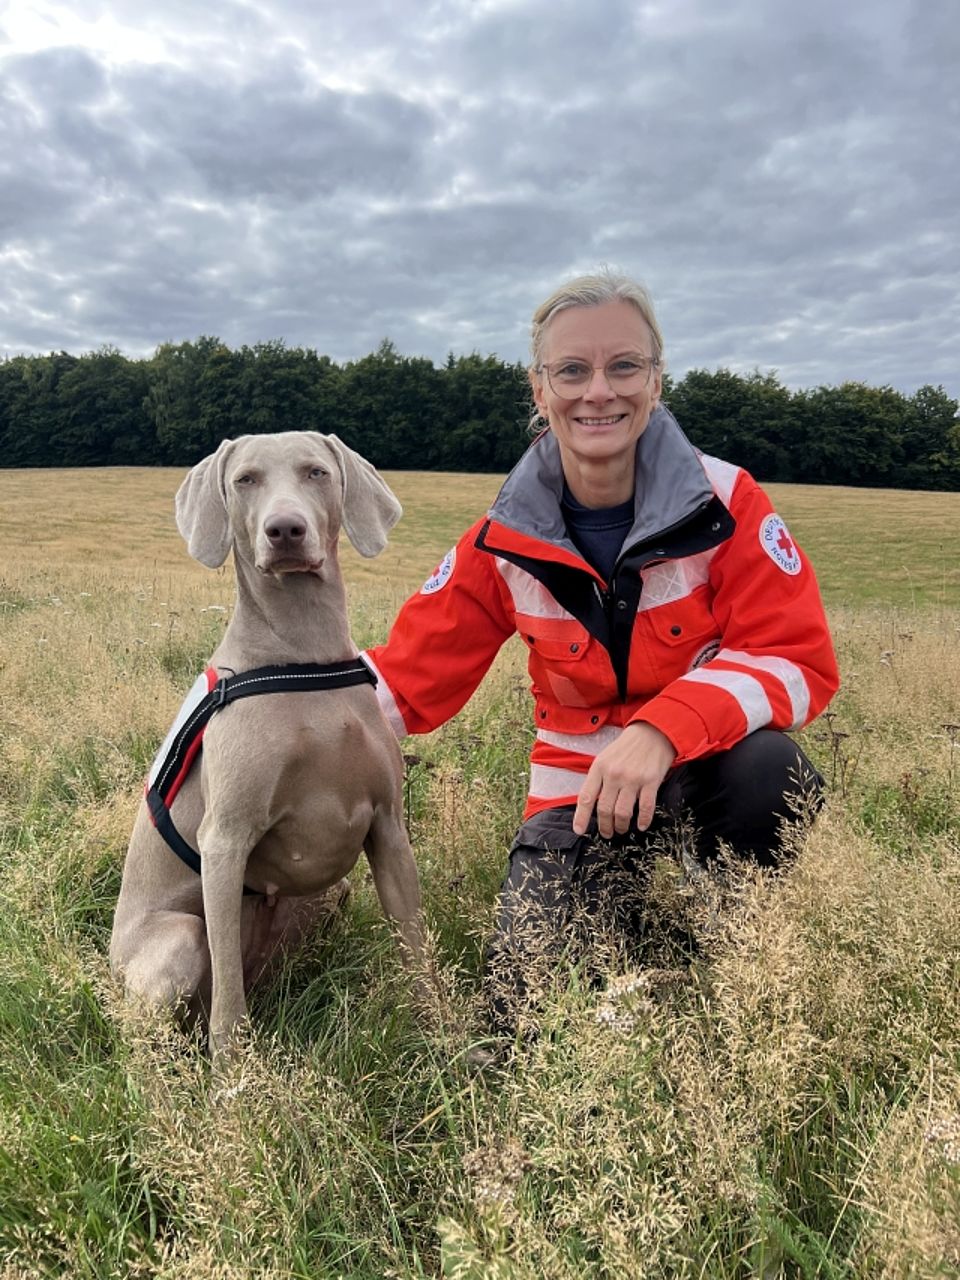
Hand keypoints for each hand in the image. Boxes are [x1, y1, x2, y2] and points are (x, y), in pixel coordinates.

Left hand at [572, 722, 676, 838]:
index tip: (579, 830)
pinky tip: (641, 825)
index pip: (586, 797)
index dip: (581, 817)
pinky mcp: (651, 781)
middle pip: (604, 809)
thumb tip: (592, 804)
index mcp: (599, 767)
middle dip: (604, 826)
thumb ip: (598, 779)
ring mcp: (633, 778)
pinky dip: (643, 820)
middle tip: (607, 833)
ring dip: (621, 825)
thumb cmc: (627, 747)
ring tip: (622, 829)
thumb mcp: (605, 758)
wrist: (653, 732)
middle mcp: (614, 774)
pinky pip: (646, 807)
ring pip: (622, 812)